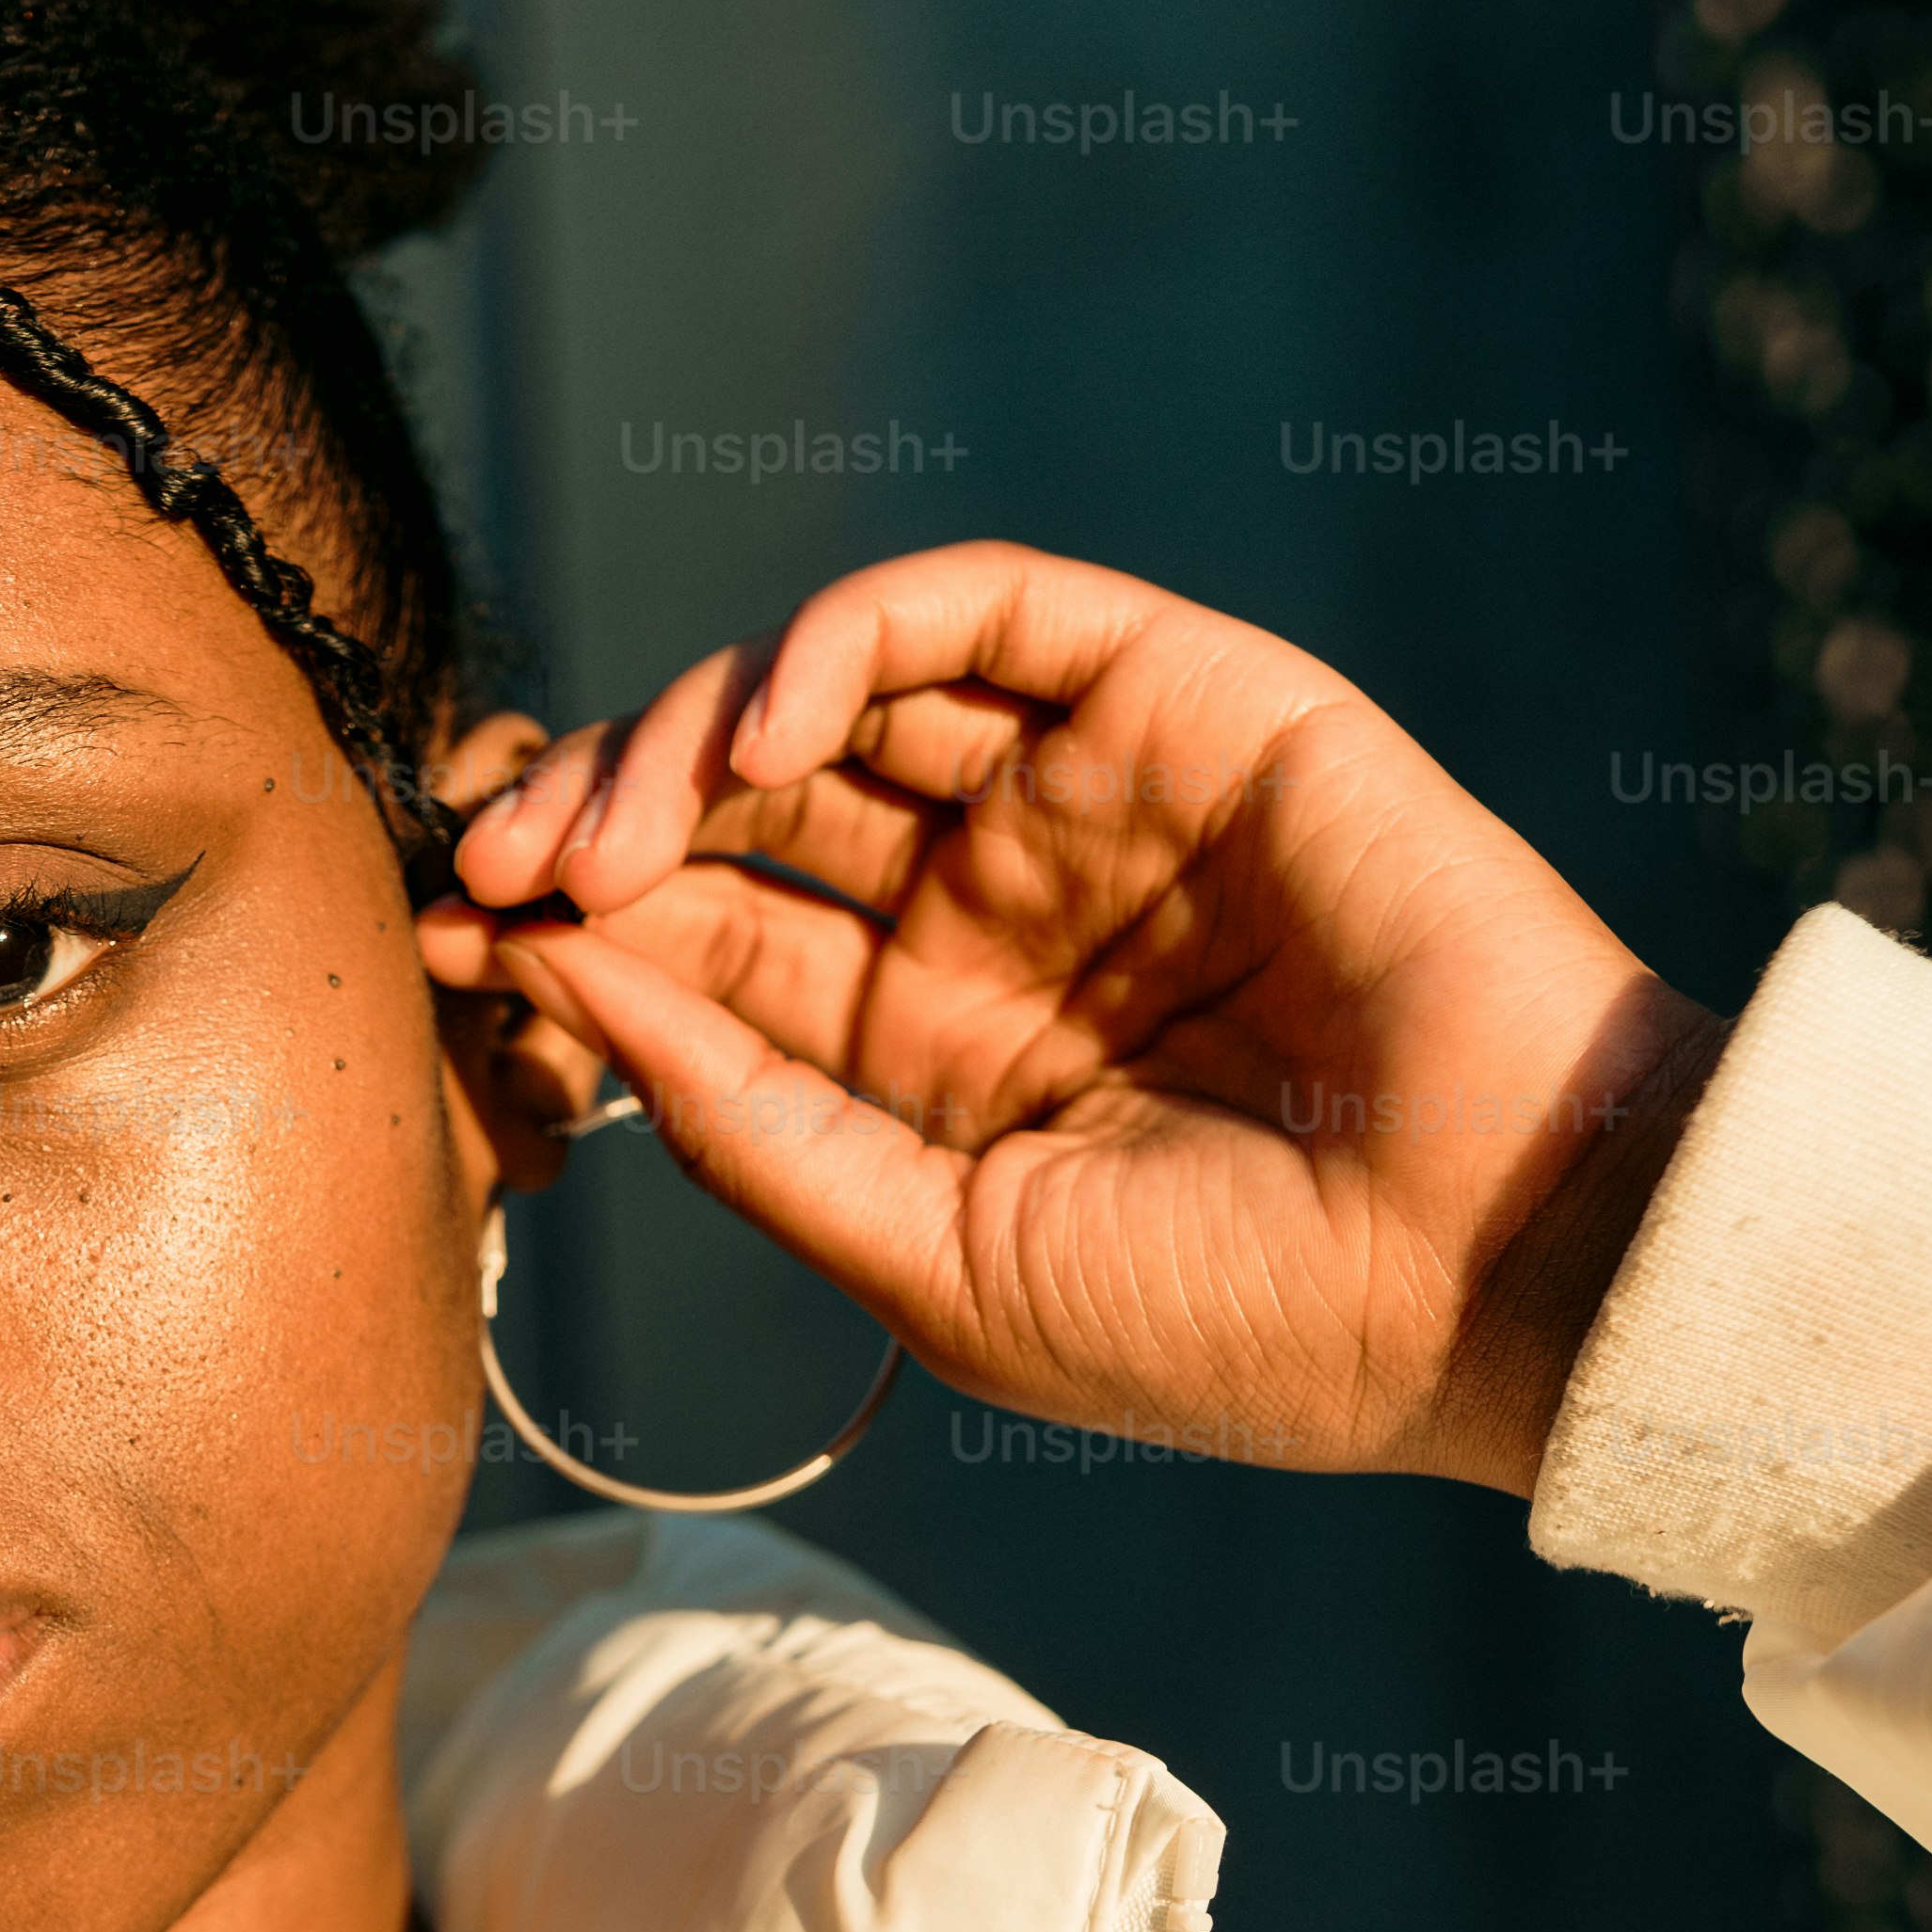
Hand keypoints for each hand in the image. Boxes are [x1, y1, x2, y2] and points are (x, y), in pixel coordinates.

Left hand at [423, 547, 1720, 1494]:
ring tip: (602, 827)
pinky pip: (975, 609)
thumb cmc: (1236, 1322)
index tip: (438, 935)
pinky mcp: (1175, 701)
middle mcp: (998, 913)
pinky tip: (763, 736)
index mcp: (936, 1058)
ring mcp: (1085, 799)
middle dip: (592, 815)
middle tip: (488, 862)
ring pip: (832, 696)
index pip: (707, 948)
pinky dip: (844, 642)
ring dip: (686, 732)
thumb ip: (746, 1115)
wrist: (1492, 1275)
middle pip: (743, 808)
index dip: (564, 931)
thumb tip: (561, 977)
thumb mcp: (929, 1256)